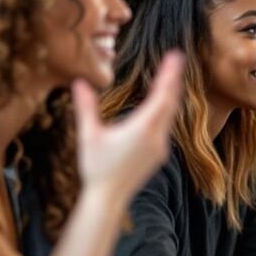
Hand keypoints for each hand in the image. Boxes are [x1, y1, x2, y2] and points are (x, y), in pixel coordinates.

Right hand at [74, 52, 182, 202]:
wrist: (108, 198)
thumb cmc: (96, 167)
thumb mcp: (88, 135)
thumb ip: (86, 108)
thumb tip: (78, 82)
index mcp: (142, 128)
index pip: (162, 95)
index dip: (169, 74)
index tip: (176, 57)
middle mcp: (157, 137)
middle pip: (171, 103)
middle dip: (173, 80)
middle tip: (177, 59)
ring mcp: (160, 147)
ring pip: (171, 116)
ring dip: (171, 96)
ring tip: (173, 77)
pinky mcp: (159, 154)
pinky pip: (167, 127)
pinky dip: (167, 111)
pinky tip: (163, 105)